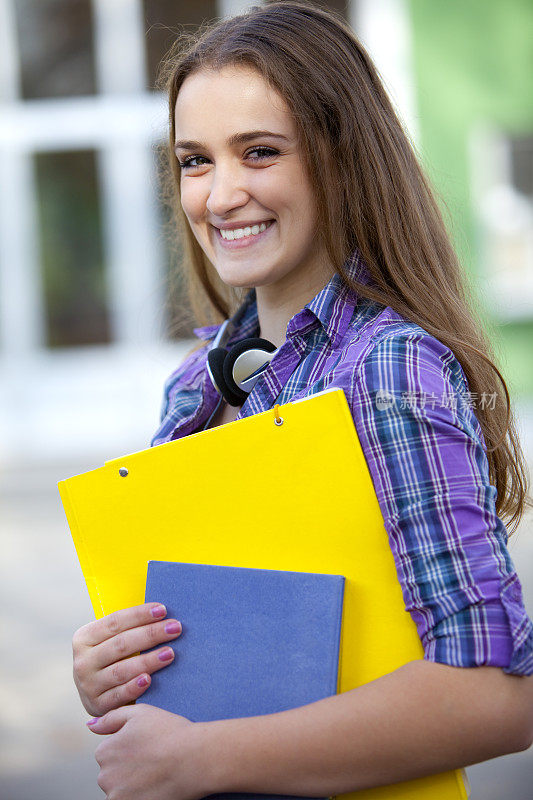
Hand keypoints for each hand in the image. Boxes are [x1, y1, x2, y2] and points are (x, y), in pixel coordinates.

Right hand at [72, 603, 181, 716]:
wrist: (95, 695)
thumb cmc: (111, 659)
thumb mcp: (109, 641)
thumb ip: (127, 628)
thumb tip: (161, 611)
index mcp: (84, 638)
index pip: (114, 622)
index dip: (139, 615)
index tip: (163, 609)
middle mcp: (82, 661)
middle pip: (121, 644)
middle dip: (151, 634)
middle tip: (175, 628)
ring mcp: (88, 685)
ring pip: (121, 670)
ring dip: (148, 661)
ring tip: (169, 653)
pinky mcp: (97, 706)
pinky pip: (119, 695)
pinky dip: (134, 687)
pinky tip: (148, 680)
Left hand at [88, 704, 211, 799]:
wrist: (194, 758)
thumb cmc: (170, 733)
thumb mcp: (139, 713)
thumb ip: (110, 718)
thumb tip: (91, 725)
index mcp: (104, 752)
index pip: (110, 753)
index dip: (130, 749)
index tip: (147, 747)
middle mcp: (105, 777)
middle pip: (114, 774)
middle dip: (129, 769)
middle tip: (154, 760)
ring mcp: (117, 797)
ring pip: (122, 791)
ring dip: (135, 785)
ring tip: (157, 773)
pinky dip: (142, 795)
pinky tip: (157, 786)